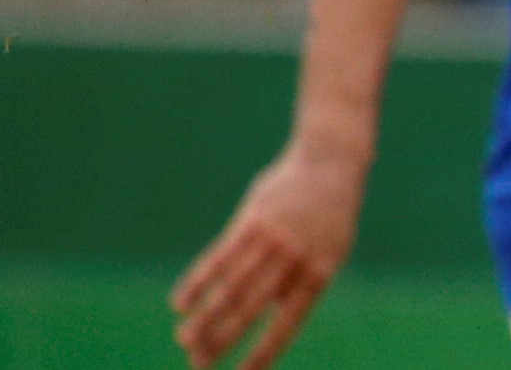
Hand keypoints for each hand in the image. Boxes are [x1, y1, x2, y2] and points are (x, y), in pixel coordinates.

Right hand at [172, 145, 365, 369]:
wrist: (330, 162)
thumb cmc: (327, 217)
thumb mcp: (327, 252)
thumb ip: (297, 284)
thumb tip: (264, 318)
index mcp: (319, 275)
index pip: (287, 324)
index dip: (263, 353)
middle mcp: (295, 260)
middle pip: (252, 309)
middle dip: (223, 340)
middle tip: (198, 366)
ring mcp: (273, 239)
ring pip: (232, 285)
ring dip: (205, 316)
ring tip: (184, 340)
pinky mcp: (252, 220)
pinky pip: (219, 256)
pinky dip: (197, 281)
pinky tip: (180, 302)